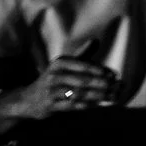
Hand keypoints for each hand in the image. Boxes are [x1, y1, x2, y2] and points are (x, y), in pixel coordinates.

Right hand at [0, 57, 119, 133]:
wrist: (26, 100)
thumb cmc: (53, 80)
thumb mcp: (64, 65)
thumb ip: (81, 55)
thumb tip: (96, 40)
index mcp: (60, 63)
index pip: (85, 66)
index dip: (101, 71)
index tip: (116, 75)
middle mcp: (54, 75)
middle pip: (84, 80)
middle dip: (103, 84)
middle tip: (118, 87)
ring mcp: (50, 91)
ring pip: (79, 93)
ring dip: (99, 96)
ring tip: (113, 97)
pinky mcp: (49, 105)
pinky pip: (71, 105)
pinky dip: (86, 105)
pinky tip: (98, 105)